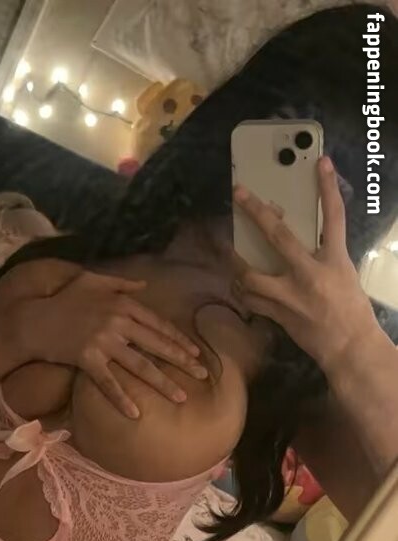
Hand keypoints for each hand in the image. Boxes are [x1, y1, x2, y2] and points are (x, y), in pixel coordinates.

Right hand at [4, 270, 207, 418]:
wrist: (33, 319)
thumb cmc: (62, 299)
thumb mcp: (91, 280)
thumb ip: (121, 282)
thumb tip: (145, 284)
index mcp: (122, 304)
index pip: (158, 324)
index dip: (178, 339)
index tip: (195, 352)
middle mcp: (117, 323)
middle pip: (156, 346)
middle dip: (182, 362)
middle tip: (202, 375)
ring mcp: (103, 343)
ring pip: (140, 366)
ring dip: (162, 383)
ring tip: (181, 397)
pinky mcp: (87, 360)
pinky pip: (109, 383)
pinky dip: (122, 399)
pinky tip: (136, 413)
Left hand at [231, 157, 380, 373]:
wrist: (348, 346)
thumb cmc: (349, 310)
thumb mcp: (342, 274)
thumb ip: (322, 256)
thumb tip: (301, 241)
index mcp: (334, 260)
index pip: (333, 217)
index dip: (327, 188)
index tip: (321, 163)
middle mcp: (310, 274)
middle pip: (278, 236)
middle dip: (256, 212)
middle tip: (240, 194)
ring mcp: (290, 295)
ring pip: (251, 274)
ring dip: (233, 261)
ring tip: (223, 248)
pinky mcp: (278, 314)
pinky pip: (251, 300)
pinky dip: (243, 291)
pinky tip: (238, 285)